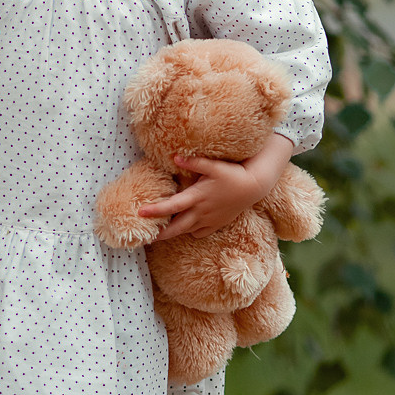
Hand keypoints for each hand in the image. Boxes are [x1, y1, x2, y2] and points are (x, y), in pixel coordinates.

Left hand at [138, 134, 294, 241]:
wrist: (254, 186)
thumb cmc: (232, 174)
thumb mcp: (213, 165)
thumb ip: (193, 162)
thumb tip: (174, 157)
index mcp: (197, 197)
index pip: (172, 206)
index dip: (155, 210)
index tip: (140, 213)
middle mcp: (201, 211)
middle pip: (176, 228)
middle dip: (160, 234)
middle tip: (146, 238)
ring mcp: (209, 220)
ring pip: (187, 231)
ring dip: (174, 233)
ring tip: (161, 234)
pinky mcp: (217, 223)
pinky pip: (200, 233)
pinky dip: (191, 231)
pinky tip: (186, 227)